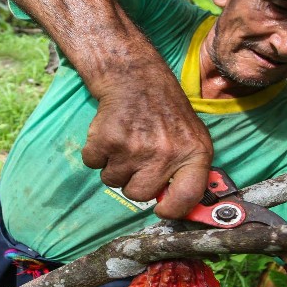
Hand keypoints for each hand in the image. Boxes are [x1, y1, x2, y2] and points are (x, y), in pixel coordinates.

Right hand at [81, 81, 212, 219]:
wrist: (135, 77)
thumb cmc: (165, 111)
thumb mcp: (192, 136)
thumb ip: (189, 170)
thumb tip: (179, 205)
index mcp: (193, 153)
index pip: (188, 196)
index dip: (173, 209)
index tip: (162, 209)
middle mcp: (166, 153)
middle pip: (139, 195)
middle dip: (133, 181)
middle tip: (137, 158)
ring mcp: (135, 148)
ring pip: (112, 181)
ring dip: (113, 166)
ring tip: (125, 142)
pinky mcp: (108, 141)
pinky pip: (93, 164)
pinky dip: (96, 153)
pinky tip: (110, 135)